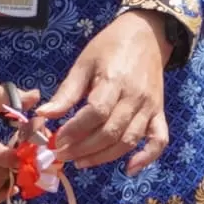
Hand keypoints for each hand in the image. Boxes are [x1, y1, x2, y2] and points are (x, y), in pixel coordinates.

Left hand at [41, 10, 172, 173]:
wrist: (146, 34)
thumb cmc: (110, 46)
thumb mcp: (84, 63)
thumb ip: (67, 92)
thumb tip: (44, 114)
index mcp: (114, 81)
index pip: (96, 113)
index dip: (75, 130)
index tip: (57, 139)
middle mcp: (135, 97)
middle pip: (110, 132)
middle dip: (83, 148)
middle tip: (61, 154)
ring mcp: (150, 107)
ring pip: (128, 141)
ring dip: (103, 157)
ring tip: (81, 162)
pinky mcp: (159, 113)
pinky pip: (159, 141)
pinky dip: (147, 158)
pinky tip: (129, 169)